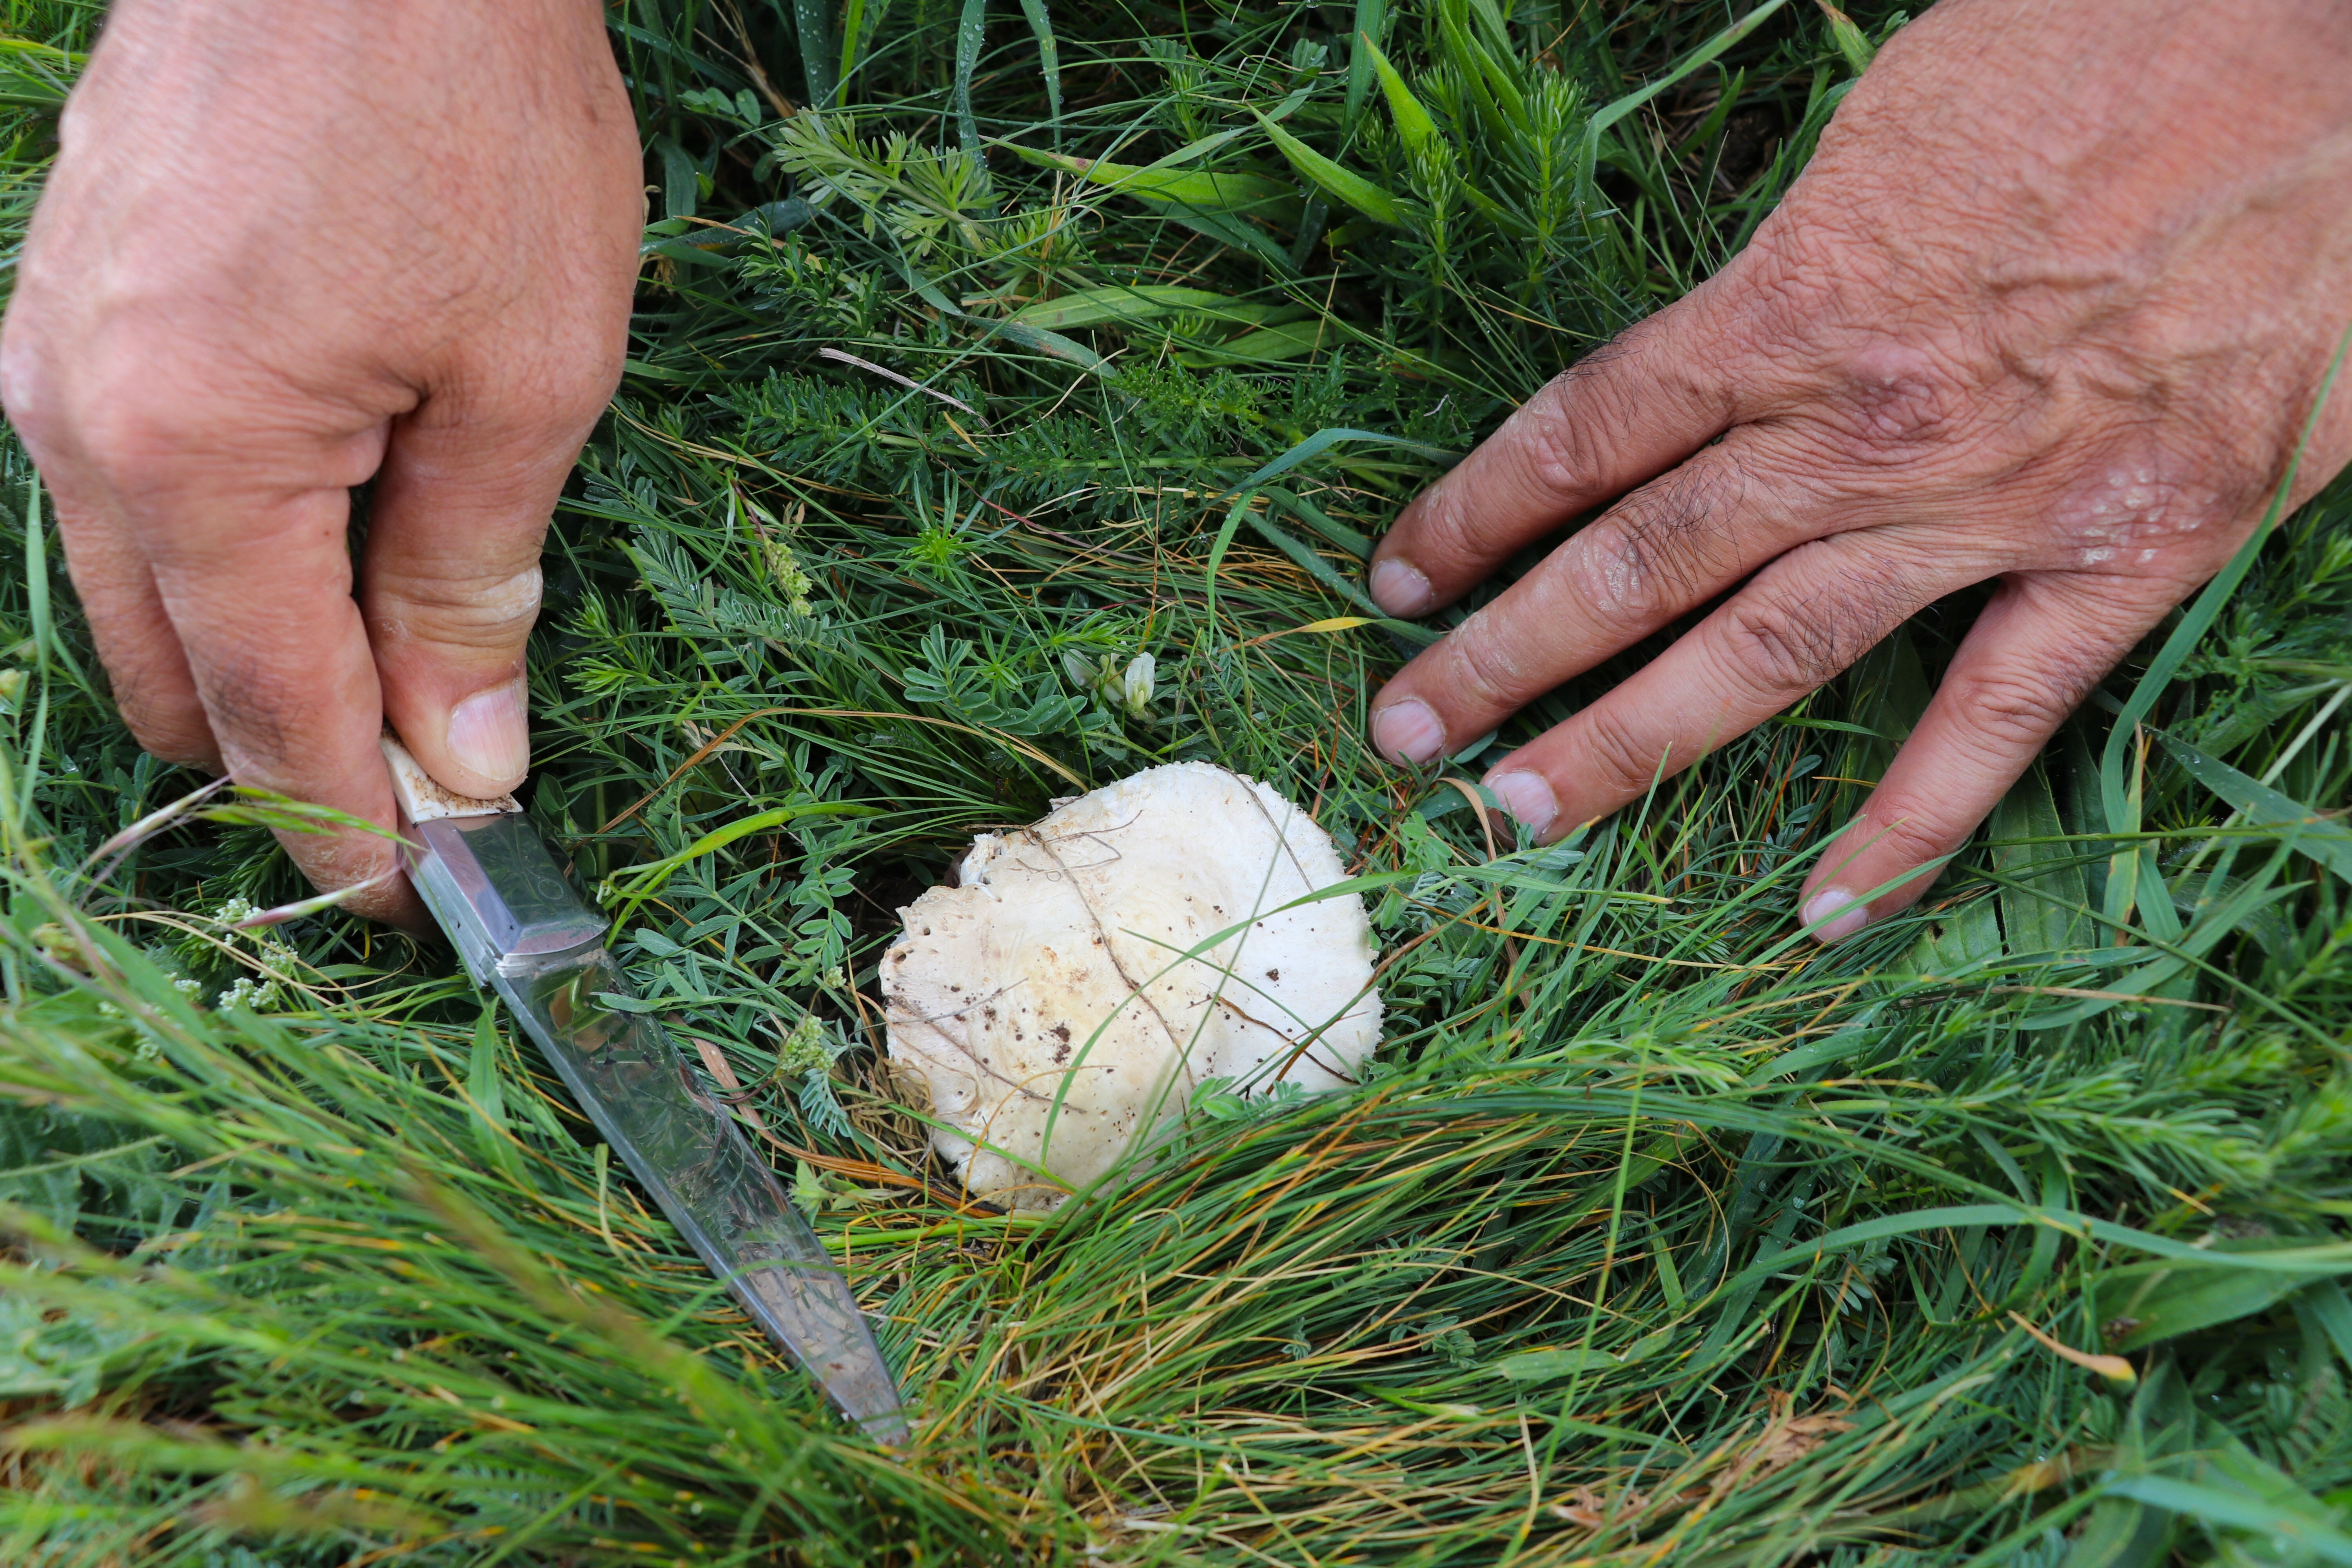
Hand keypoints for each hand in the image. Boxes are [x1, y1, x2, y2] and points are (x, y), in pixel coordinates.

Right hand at [1, 0, 639, 922]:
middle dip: (286, 761)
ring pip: (140, 591)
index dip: (339, 828)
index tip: (409, 902)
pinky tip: (314, 567)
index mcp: (193, 457)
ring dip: (252, 663)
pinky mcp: (72, 307)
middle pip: (176, 675)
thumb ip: (473, 577)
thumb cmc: (467, 118)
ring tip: (381, 702)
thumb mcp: (528, 374)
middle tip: (415, 810)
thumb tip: (464, 753)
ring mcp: (54, 358)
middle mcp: (78, 423)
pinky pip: (129, 491)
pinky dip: (221, 562)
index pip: (270, 715)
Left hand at [1363, 0, 2351, 941]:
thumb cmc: (2109, 49)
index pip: (1584, 436)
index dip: (1474, 516)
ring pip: (1766, 655)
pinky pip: (1997, 719)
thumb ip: (1801, 264)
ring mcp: (1989, 502)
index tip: (1398, 580)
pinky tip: (1829, 905)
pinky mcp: (2126, 553)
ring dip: (1630, 745)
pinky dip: (1913, 823)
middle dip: (1507, 658)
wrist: (2328, 59)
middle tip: (1406, 736)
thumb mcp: (1897, 130)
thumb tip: (1733, 338)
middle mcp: (1860, 424)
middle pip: (1638, 565)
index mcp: (1796, 301)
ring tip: (1514, 817)